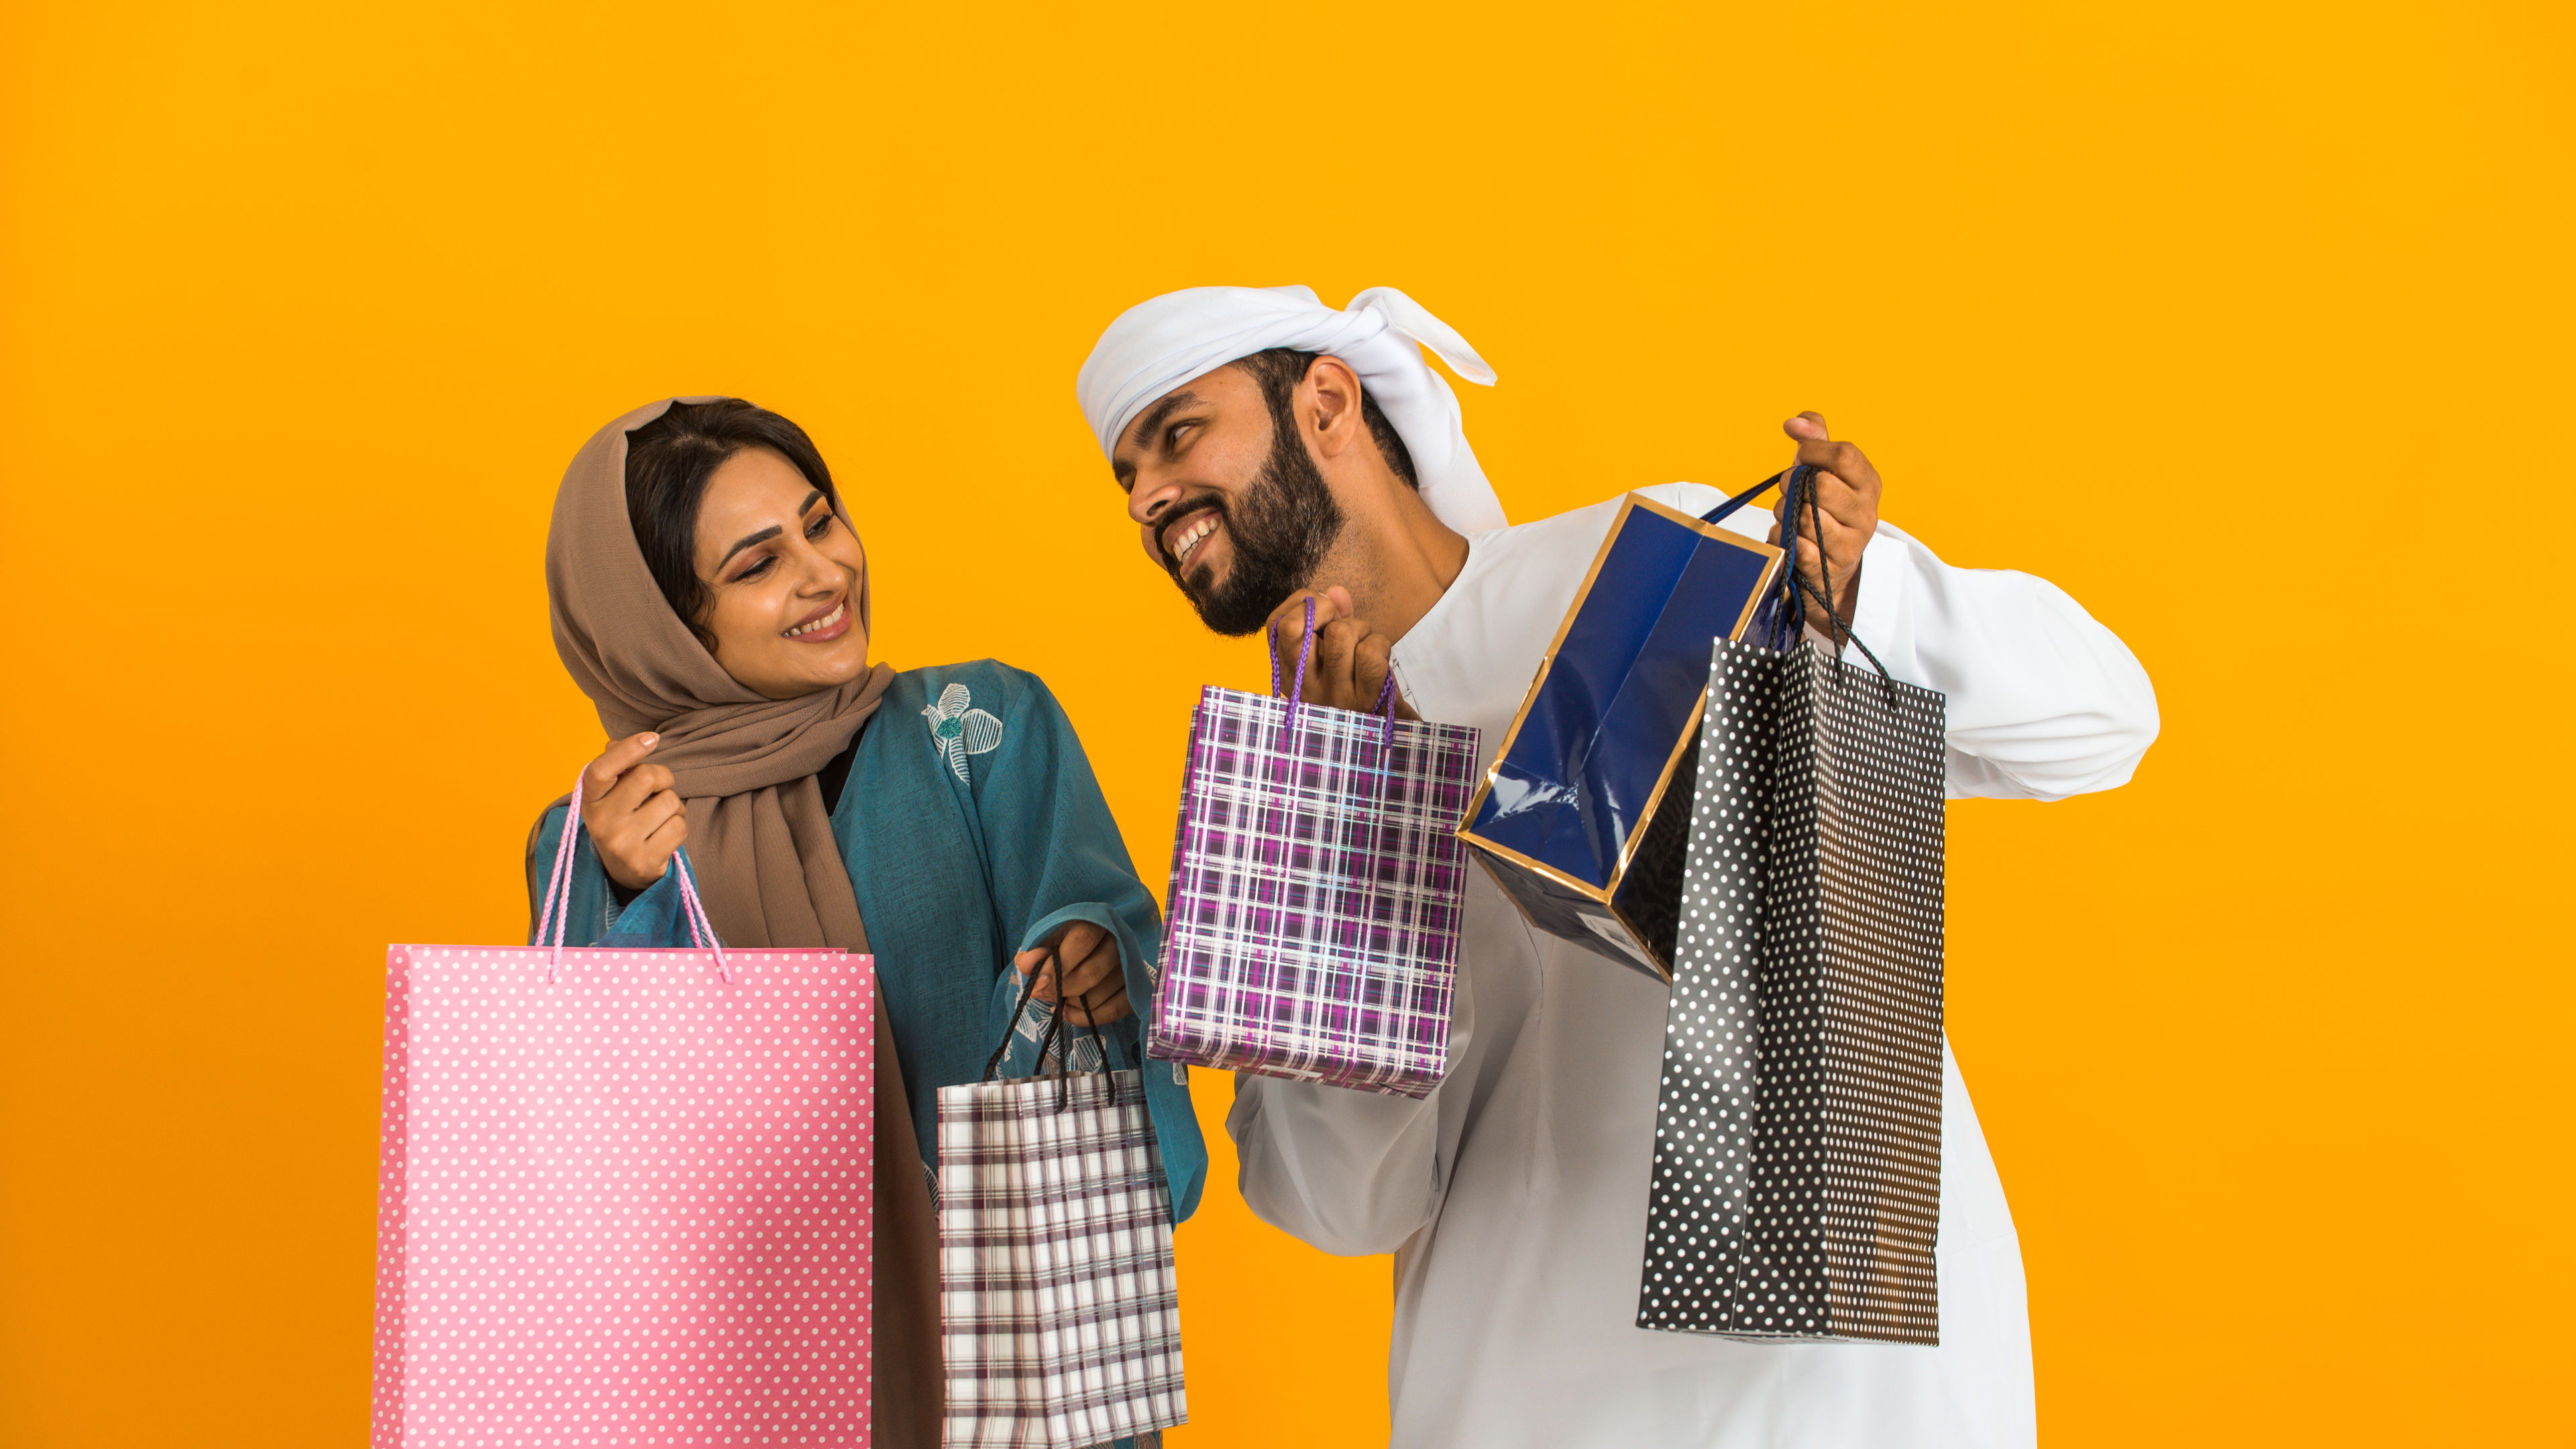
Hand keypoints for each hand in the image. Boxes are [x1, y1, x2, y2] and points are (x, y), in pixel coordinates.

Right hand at [578, 732, 686, 890]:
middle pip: (647, 777)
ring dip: (674, 805)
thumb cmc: (622, 820)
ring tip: (660, 817)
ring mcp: (621, 844)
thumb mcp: (610, 794)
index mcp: (589, 800)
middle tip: (658, 790)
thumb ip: (615, 766)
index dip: (628, 749)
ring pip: (669, 801)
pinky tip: (664, 834)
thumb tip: (615, 742)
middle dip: (663, 778)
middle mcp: (601, 822)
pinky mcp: (644, 862)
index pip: (602, 769)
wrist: (622, 871)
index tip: (652, 738)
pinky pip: (679, 826)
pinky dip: (679, 825)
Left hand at [1012, 919, 1131, 1024]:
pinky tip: (1069, 1013)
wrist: (1091, 948)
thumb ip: (1036, 952)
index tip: (1037, 983)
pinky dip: (1089, 1017)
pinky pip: (1116, 1009)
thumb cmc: (1066, 943)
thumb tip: (1024, 963)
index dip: (1057, 965)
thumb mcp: (1049, 941)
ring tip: (1057, 1000)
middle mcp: (1119, 940)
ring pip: (1101, 995)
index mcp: (1096, 921)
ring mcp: (1131, 965)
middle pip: (1092, 972)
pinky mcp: (1136, 986)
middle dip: (1061, 989)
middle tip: (1043, 994)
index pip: (1082, 940)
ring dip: (1072, 1004)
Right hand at [1262, 586, 1418, 717]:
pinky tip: (1381, 658)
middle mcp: (1305, 687)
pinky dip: (1381, 643)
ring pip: (1341, 632)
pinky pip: (1370, 651)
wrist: (1384, 740)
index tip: (1321, 609)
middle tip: (1340, 621)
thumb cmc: (1358, 689)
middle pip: (1296, 626)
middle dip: (1324, 607)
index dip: (1299, 603)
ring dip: (1361, 627)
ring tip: (1365, 643)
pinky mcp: (1366, 699)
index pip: (1275, 625)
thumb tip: (1335, 591)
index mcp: (1292, 674)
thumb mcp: (1336, 653)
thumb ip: (1334, 617)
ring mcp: (1334, 695)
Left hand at [1769, 412, 1882, 634]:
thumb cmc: (1825, 509)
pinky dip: (1781, 536)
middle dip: (1793, 483)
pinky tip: (1787, 535)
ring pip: (1803, 515)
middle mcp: (1866, 514)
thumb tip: (1794, 423)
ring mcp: (1850, 544)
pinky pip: (1794, 544)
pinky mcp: (1828, 569)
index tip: (1800, 456)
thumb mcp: (1826, 470)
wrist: (1831, 567)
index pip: (1844, 455)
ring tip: (1790, 515)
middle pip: (1821, 486)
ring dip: (1784, 512)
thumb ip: (1815, 438)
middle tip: (1791, 489)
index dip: (1813, 450)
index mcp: (1869, 484)